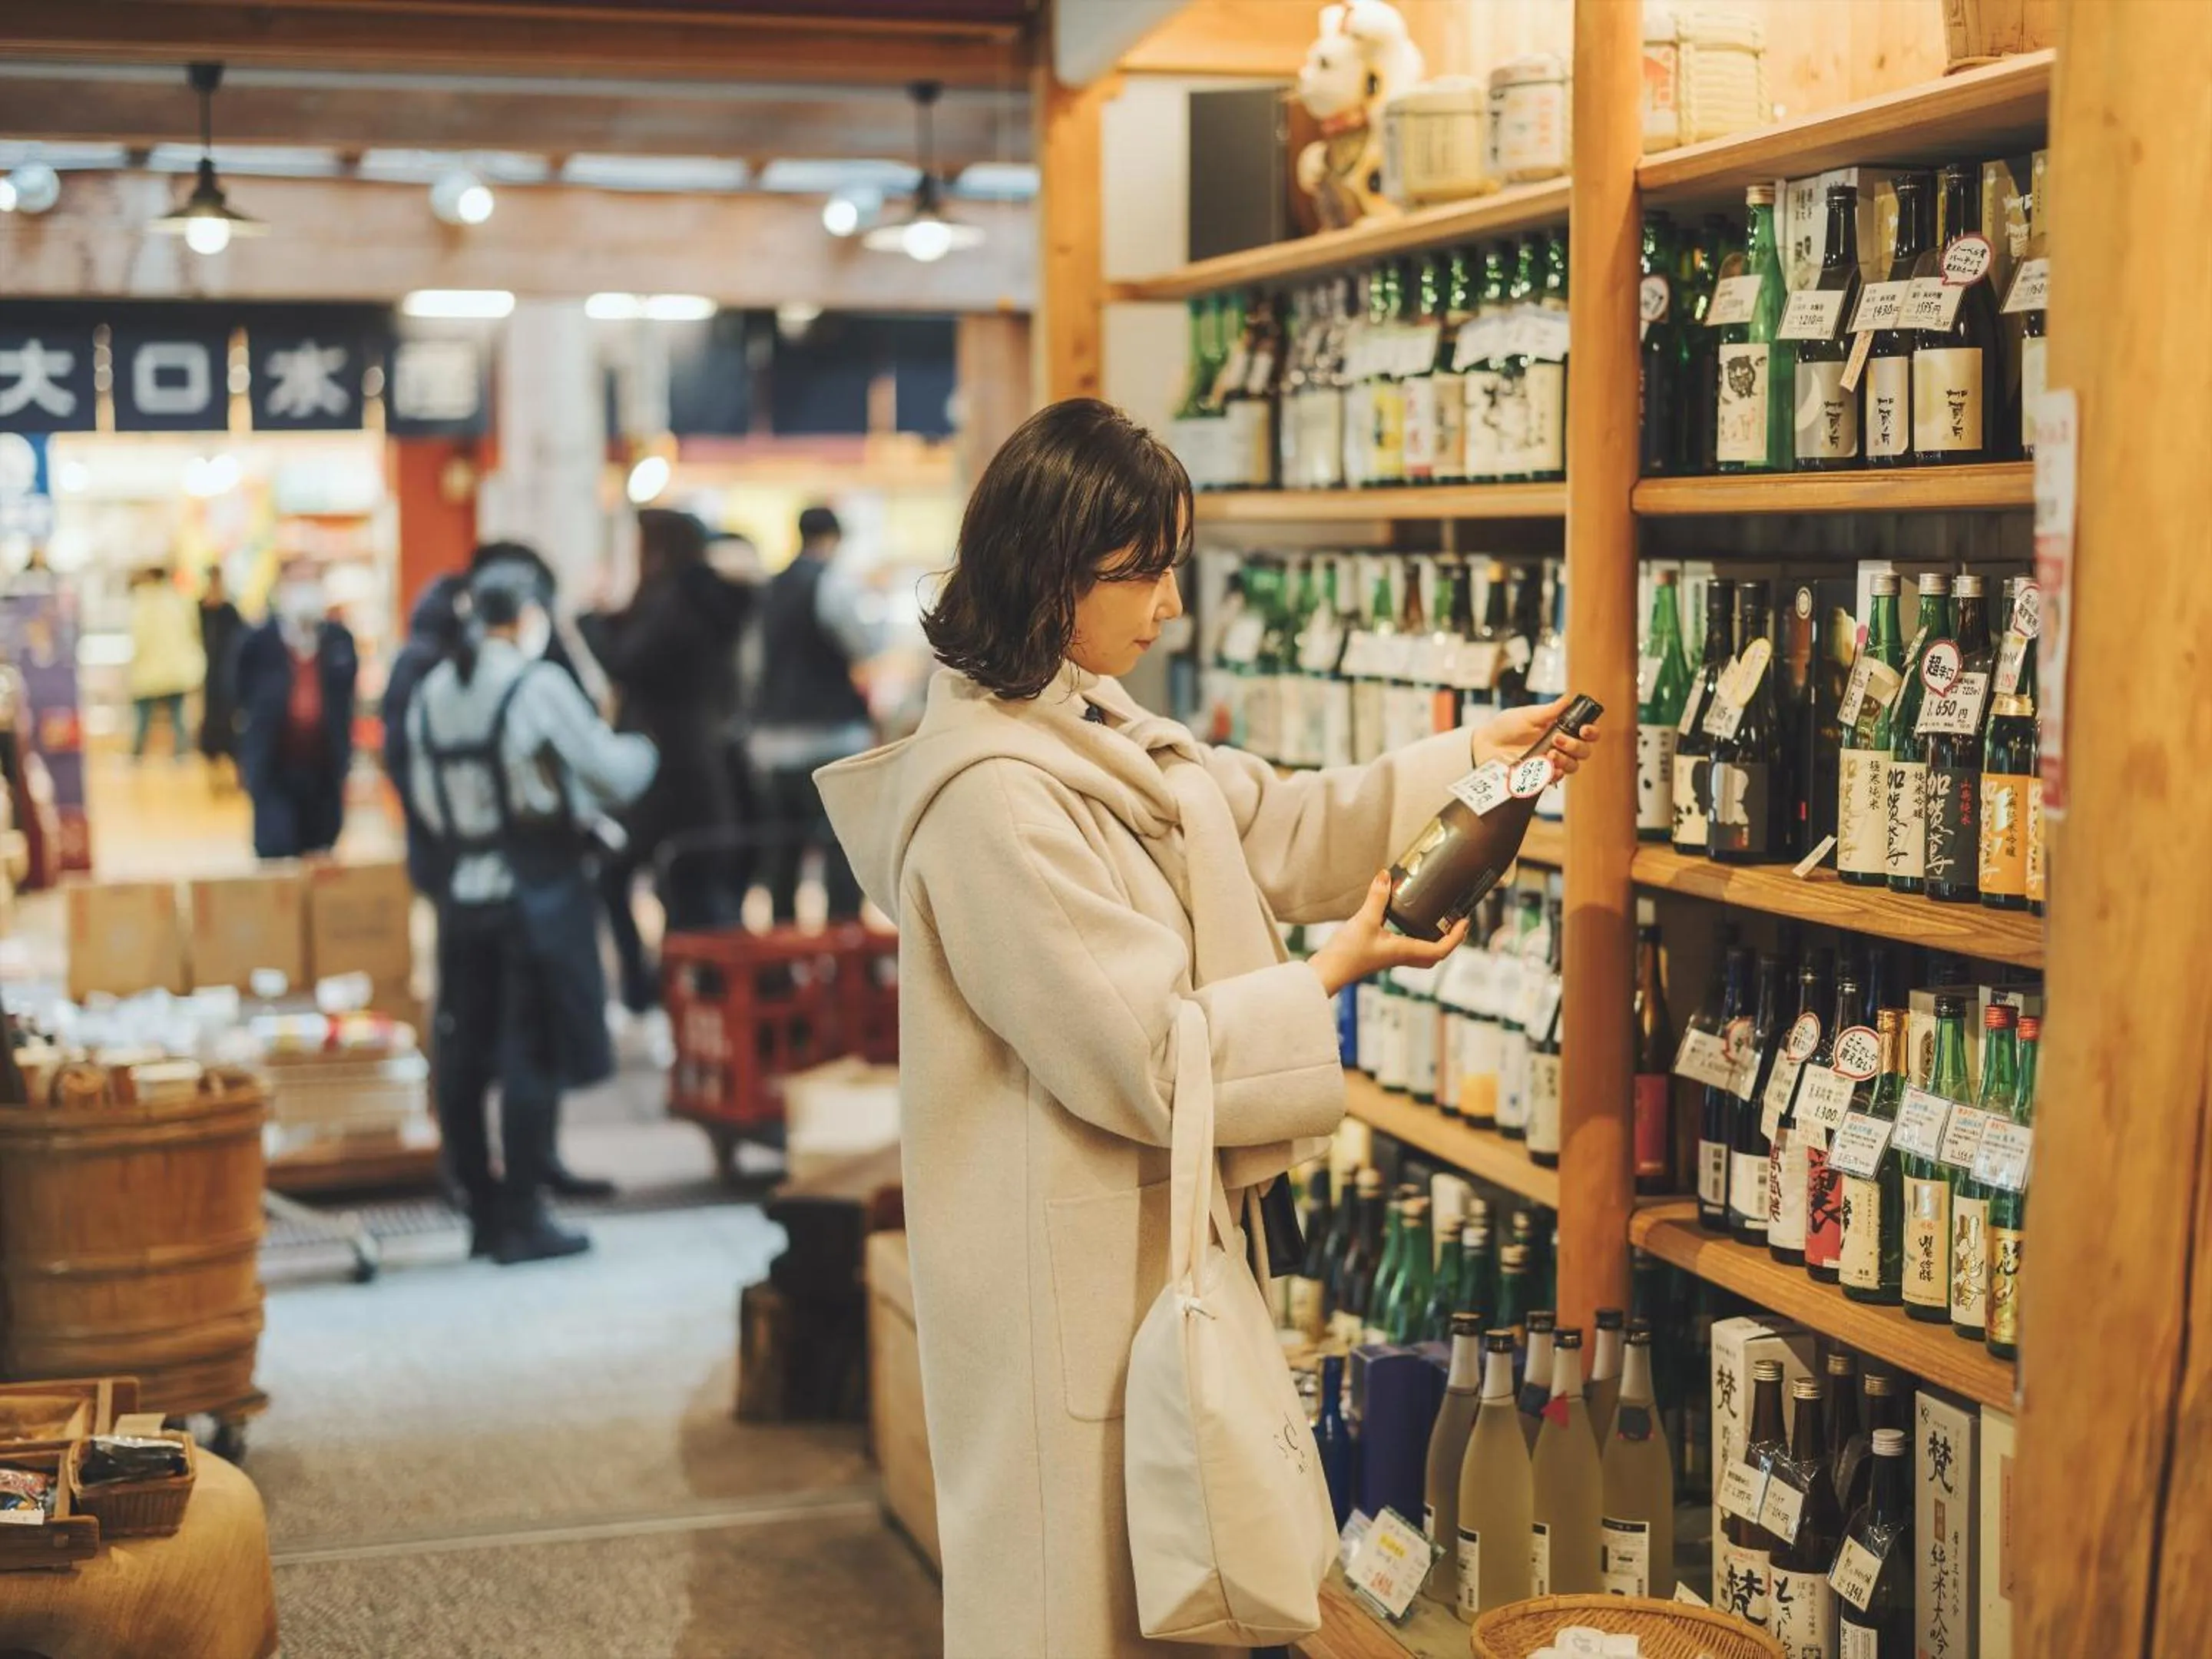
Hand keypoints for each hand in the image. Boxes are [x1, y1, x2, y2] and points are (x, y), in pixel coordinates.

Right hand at [1310, 873, 1468, 996]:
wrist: (1328, 971)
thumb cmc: (1347, 952)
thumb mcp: (1364, 920)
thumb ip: (1377, 897)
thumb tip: (1385, 875)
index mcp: (1404, 951)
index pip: (1440, 949)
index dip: (1456, 937)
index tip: (1464, 921)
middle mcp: (1402, 957)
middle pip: (1435, 956)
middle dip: (1450, 941)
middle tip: (1457, 924)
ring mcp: (1392, 958)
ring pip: (1423, 955)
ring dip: (1436, 942)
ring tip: (1439, 923)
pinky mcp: (1382, 956)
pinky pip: (1409, 950)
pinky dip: (1418, 939)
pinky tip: (1409, 925)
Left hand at [1472, 694, 1599, 774]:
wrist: (1485, 744)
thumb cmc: (1506, 726)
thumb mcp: (1527, 715)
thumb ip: (1549, 711)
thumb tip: (1569, 698)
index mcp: (1561, 729)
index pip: (1586, 732)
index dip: (1591, 731)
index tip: (1584, 729)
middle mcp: (1560, 747)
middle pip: (1584, 751)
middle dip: (1576, 746)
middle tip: (1557, 740)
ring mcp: (1551, 762)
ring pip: (1572, 766)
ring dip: (1565, 760)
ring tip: (1549, 754)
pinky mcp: (1540, 776)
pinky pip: (1555, 779)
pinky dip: (1554, 774)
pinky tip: (1547, 768)